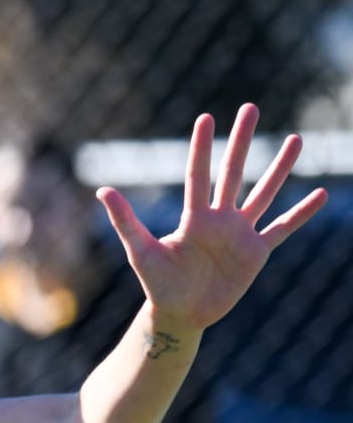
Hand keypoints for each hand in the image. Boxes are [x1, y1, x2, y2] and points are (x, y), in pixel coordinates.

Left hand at [97, 104, 327, 332]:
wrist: (180, 314)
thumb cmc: (157, 284)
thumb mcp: (140, 251)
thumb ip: (126, 221)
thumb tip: (102, 191)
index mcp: (193, 216)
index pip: (198, 174)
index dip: (202, 147)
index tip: (206, 118)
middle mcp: (219, 218)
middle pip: (234, 172)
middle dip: (242, 141)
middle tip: (251, 107)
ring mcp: (240, 233)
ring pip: (264, 193)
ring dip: (280, 167)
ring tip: (295, 139)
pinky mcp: (256, 253)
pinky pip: (283, 228)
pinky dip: (301, 213)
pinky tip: (320, 195)